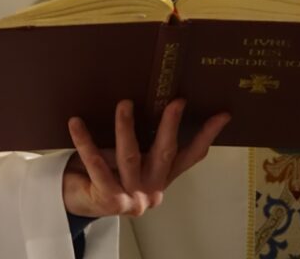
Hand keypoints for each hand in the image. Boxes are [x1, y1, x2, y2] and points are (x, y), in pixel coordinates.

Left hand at [63, 98, 228, 218]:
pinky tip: (76, 123)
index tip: (222, 114)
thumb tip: (168, 98)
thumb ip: (153, 138)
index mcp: (164, 176)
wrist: (85, 201)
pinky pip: (96, 165)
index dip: (207, 134)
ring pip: (129, 156)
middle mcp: (152, 188)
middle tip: (176, 102)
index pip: (191, 154)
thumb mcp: (140, 156)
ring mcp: (132, 195)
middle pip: (164, 153)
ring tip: (124, 104)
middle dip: (170, 126)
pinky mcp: (108, 199)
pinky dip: (85, 142)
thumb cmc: (115, 171)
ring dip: (126, 128)